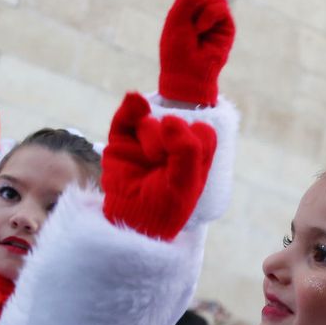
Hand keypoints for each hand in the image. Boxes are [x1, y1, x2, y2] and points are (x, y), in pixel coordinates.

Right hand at [101, 93, 216, 240]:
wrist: (134, 221)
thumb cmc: (166, 206)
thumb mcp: (187, 182)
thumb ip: (187, 150)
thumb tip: (169, 119)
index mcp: (194, 156)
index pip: (203, 132)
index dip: (196, 140)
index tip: (188, 160)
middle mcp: (170, 145)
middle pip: (177, 122)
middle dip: (173, 139)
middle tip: (166, 162)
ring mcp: (146, 142)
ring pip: (151, 121)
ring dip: (152, 137)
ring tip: (152, 158)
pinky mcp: (122, 142)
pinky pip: (126, 117)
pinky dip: (130, 109)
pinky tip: (136, 102)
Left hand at [157, 0, 234, 106]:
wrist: (187, 73)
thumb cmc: (176, 50)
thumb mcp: (176, 19)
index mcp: (185, 12)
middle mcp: (201, 13)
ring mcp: (215, 19)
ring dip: (202, 8)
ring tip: (195, 27)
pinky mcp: (227, 26)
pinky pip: (219, 6)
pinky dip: (208, 15)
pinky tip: (202, 29)